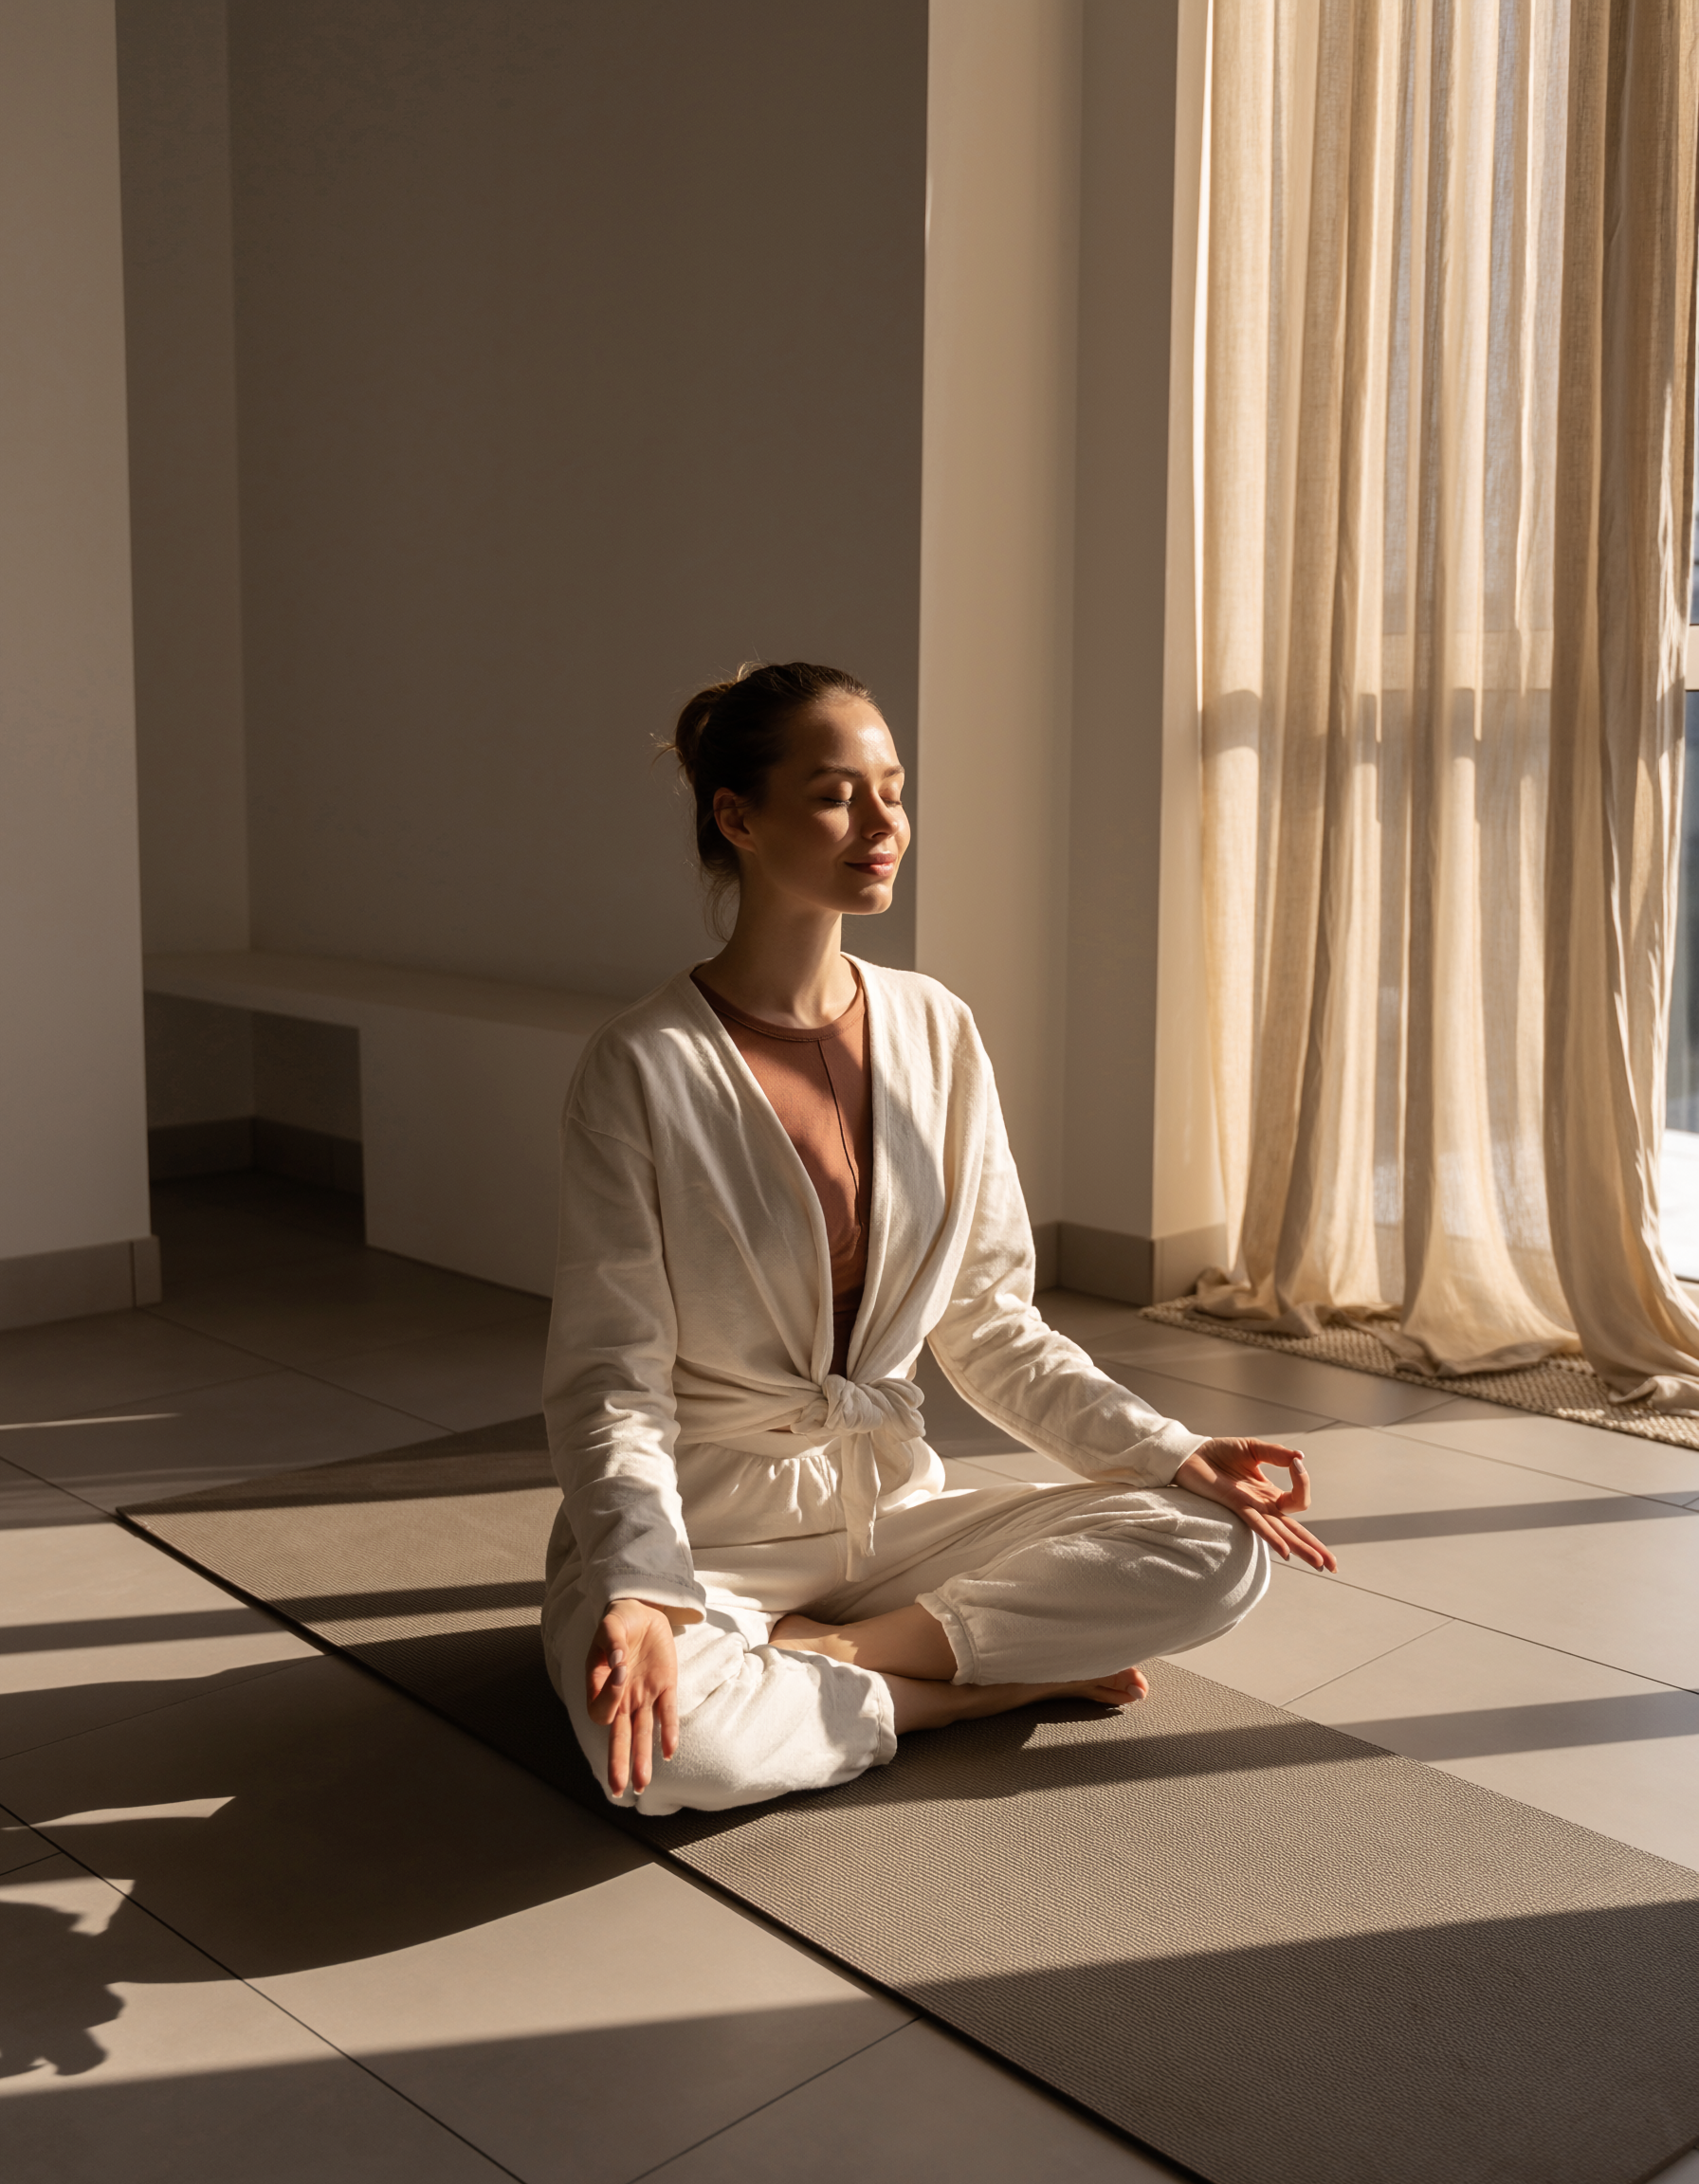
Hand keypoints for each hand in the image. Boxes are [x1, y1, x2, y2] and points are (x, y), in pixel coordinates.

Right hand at [586, 1598, 678, 1796]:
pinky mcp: (666, 1686)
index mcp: (600, 1685)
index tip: (620, 1668)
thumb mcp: (610, 1624)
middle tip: (617, 1789)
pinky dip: (668, 1732)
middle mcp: (622, 1697)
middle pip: (618, 1735)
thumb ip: (611, 1640)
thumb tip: (616, 1658)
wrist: (642, 1609)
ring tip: (641, 1786)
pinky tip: (669, 1752)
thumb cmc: (619, 1620)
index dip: (611, 1695)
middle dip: (618, 1761)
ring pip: (641, 1733)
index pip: (601, 1708)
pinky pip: (666, 1714)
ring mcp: (644, 1695)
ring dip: (641, 1758)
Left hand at [1173, 1439, 1338, 1571]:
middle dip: (1315, 1547)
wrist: (1190, 1454)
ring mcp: (1250, 1508)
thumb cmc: (1218, 1453)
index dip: (1304, 1482)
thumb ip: (1277, 1453)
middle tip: (1334, 1566)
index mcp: (1269, 1494)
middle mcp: (1262, 1506)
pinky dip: (1272, 1537)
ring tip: (1319, 1564)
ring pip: (1281, 1533)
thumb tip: (1300, 1457)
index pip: (1299, 1500)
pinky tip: (1285, 1551)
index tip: (1297, 1463)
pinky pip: (1257, 1525)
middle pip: (1295, 1531)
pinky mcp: (1235, 1506)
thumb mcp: (1254, 1448)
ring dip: (1301, 1548)